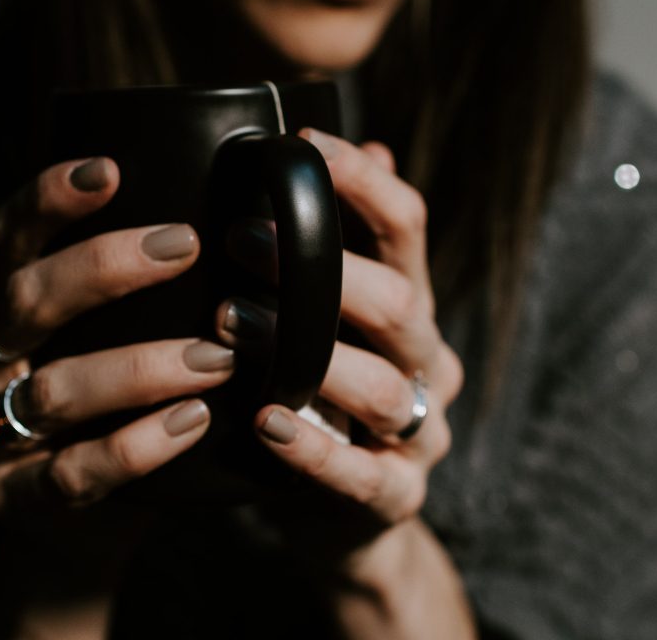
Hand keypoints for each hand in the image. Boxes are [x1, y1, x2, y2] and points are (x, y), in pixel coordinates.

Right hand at [0, 157, 233, 581]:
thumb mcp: (123, 334)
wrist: (78, 520)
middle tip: (186, 246)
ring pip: (51, 389)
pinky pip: (72, 471)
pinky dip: (137, 445)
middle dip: (104, 266)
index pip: (8, 237)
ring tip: (219, 356)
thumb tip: (263, 201)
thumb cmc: (119, 401)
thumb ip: (163, 283)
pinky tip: (194, 421)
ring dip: (140, 366)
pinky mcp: (15, 497)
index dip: (48, 199)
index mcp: (3, 305)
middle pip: (23, 298)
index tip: (110, 170)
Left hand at [221, 128, 462, 568]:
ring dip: (309, 355)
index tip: (302, 142)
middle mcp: (426, 360)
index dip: (363, 180)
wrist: (351, 514)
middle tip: (239, 240)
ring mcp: (420, 432)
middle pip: (402, 302)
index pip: (408, 226)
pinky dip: (314, 450)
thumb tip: (361, 142)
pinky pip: (363, 475)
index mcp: (410, 304)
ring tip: (230, 325)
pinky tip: (264, 422)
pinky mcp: (396, 494)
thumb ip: (337, 243)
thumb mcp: (331, 318)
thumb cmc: (325, 393)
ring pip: (383, 389)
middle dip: (324, 269)